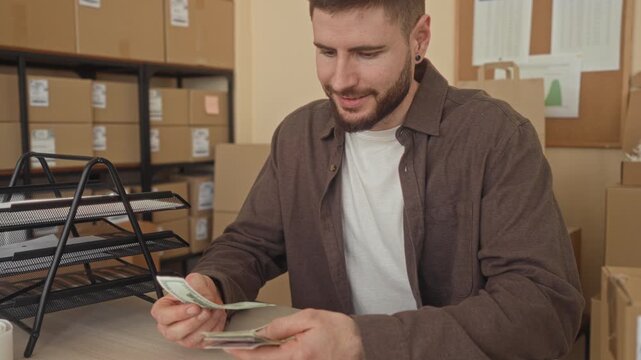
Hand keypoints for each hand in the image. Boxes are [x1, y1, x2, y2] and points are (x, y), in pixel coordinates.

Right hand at [150, 272, 226, 347]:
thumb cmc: (195, 290)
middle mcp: (168, 327)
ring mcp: (182, 337)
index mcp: (161, 310)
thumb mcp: (194, 279)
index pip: (164, 316)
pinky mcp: (196, 343)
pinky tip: (218, 317)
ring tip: (215, 311)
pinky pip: (204, 342)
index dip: (179, 313)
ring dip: (206, 325)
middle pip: (175, 332)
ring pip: (190, 340)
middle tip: (206, 311)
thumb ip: (195, 284)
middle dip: (193, 322)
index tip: (194, 307)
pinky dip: (214, 329)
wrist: (208, 296)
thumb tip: (202, 295)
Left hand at [226, 309, 363, 359]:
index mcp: (297, 355)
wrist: (360, 347)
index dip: (242, 353)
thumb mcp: (310, 318)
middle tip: (237, 346)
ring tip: (253, 348)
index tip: (228, 347)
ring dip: (262, 358)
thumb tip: (261, 332)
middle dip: (250, 357)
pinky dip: (273, 359)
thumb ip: (283, 326)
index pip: (261, 358)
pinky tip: (269, 352)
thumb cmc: (339, 331)